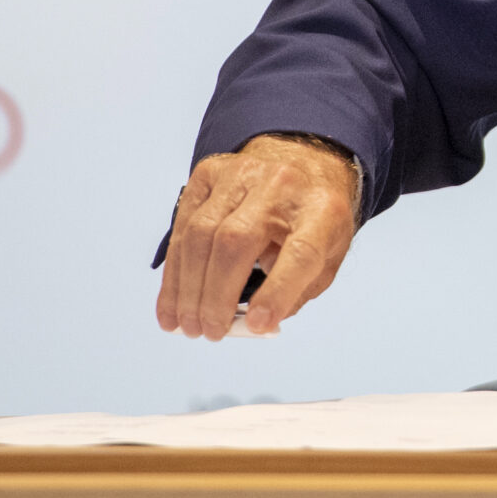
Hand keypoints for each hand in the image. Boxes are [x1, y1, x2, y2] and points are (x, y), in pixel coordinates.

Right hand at [154, 135, 358, 339]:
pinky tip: (171, 303)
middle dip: (216, 296)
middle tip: (209, 333)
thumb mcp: (325, 260)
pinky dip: (174, 271)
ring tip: (187, 324)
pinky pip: (183, 224)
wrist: (300, 164)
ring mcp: (243, 172)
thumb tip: (252, 325)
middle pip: (237, 241)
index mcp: (322, 209)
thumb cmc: (311, 222)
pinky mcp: (211, 172)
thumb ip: (294, 295)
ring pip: (201, 233)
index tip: (257, 325)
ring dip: (188, 288)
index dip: (278, 291)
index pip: (301, 251)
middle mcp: (283, 184)